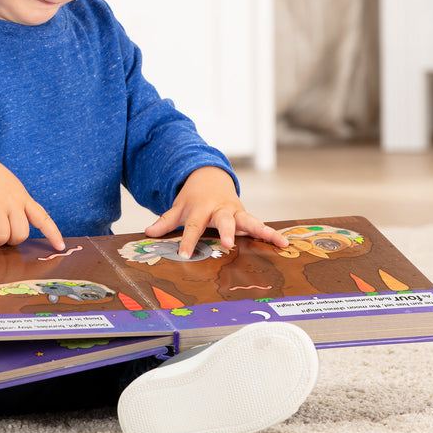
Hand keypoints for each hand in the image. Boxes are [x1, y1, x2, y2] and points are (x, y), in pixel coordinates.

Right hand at [0, 150, 64, 249]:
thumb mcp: (15, 191)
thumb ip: (20, 209)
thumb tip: (17, 236)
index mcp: (24, 199)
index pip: (42, 218)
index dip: (53, 234)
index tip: (61, 247)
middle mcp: (12, 202)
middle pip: (20, 234)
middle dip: (11, 241)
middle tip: (2, 233)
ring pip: (1, 236)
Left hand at [144, 166, 287, 258]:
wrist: (210, 177)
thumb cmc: (193, 198)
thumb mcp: (178, 207)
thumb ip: (165, 221)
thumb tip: (148, 233)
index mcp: (200, 209)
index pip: (192, 226)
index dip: (188, 241)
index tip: (184, 255)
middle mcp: (220, 210)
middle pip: (224, 221)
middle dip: (227, 232)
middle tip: (228, 244)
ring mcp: (235, 212)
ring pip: (249, 220)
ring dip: (261, 230)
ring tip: (274, 241)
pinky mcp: (246, 215)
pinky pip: (260, 225)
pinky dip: (272, 233)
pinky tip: (284, 243)